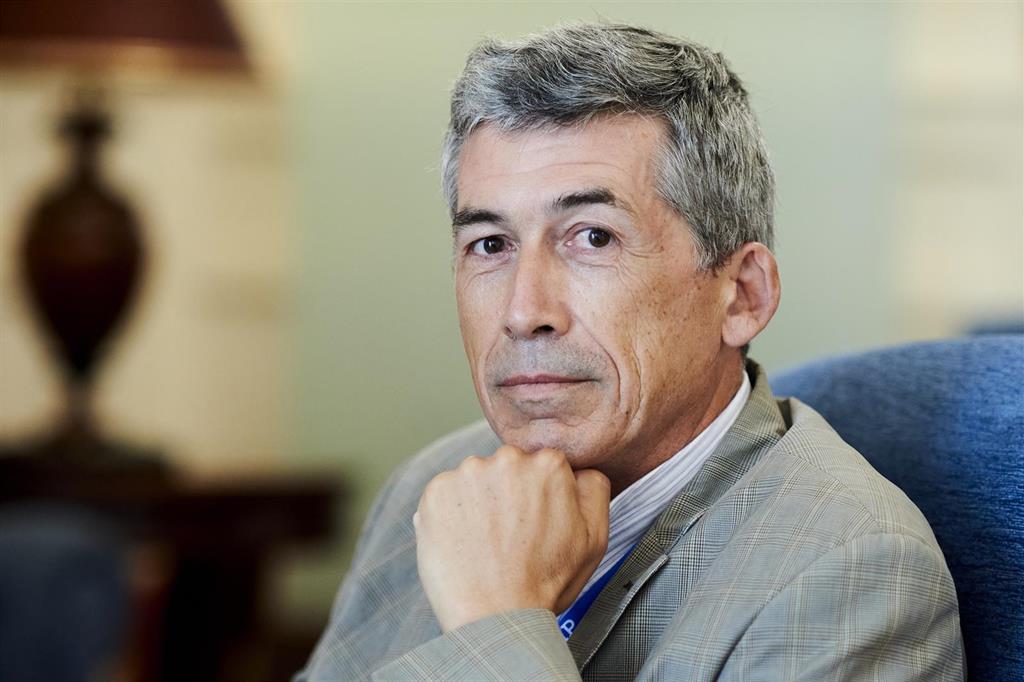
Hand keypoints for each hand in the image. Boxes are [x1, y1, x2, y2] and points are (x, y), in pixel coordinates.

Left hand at [413, 445, 609, 631]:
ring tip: (486, 543)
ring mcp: (467, 474)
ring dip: (478, 503)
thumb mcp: (594, 538)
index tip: (534, 522)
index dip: (540, 496)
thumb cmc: (544, 584)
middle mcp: (507, 459)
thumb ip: (593, 489)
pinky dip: (451, 515)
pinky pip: (446, 496)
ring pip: (475, 481)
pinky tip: (464, 542)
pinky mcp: (436, 492)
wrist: (495, 617)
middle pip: (508, 468)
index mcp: (548, 465)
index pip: (543, 466)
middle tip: (510, 536)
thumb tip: (580, 469)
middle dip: (508, 494)